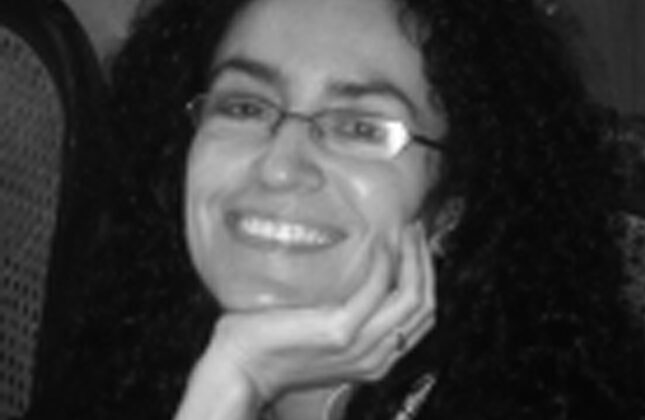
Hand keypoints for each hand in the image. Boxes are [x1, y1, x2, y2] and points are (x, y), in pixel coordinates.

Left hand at [175, 223, 435, 418]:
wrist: (241, 368)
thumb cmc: (272, 346)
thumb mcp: (321, 334)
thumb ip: (344, 313)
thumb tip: (352, 270)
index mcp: (375, 358)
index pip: (420, 319)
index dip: (425, 279)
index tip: (416, 246)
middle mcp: (376, 356)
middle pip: (423, 307)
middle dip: (425, 263)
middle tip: (415, 230)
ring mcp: (361, 346)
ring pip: (411, 299)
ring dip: (413, 258)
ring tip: (406, 230)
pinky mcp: (340, 331)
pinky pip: (378, 290)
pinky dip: (385, 263)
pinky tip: (380, 243)